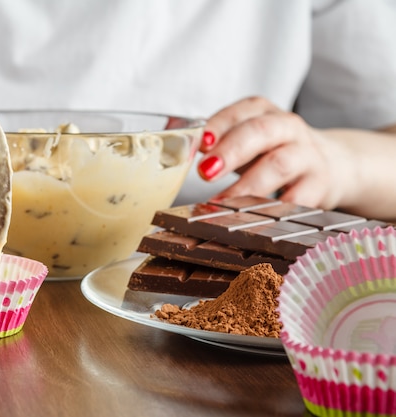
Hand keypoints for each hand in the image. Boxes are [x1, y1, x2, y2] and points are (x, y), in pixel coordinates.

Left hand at [196, 96, 342, 209]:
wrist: (335, 165)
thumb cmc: (273, 152)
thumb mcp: (247, 140)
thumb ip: (215, 142)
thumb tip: (174, 145)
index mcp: (264, 112)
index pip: (241, 111)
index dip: (219, 125)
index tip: (201, 143)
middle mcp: (287, 128)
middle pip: (260, 132)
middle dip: (231, 151)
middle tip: (205, 172)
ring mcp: (307, 155)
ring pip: (279, 164)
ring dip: (248, 185)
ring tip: (223, 202)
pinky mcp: (319, 185)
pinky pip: (299, 197)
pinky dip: (277, 208)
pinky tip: (256, 218)